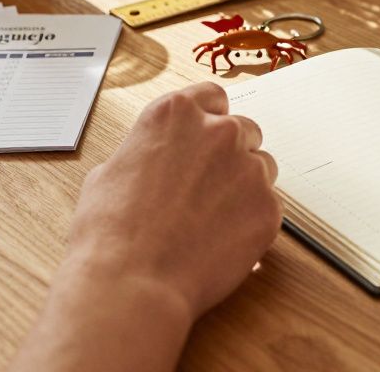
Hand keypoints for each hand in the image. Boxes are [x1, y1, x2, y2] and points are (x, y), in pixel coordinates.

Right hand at [66, 81, 280, 319]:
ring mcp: (249, 168)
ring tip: (210, 219)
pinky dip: (251, 221)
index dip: (210, 119)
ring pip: (262, 167)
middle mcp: (219, 132)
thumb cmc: (110, 232)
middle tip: (207, 188)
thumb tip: (156, 156)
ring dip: (244, 186)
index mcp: (176, 114)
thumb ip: (148, 150)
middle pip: (243, 130)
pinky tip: (220, 241)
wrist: (131, 282)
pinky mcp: (268, 207)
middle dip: (230, 154)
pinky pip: (268, 206)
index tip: (207, 136)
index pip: (212, 97)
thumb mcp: (110, 171)